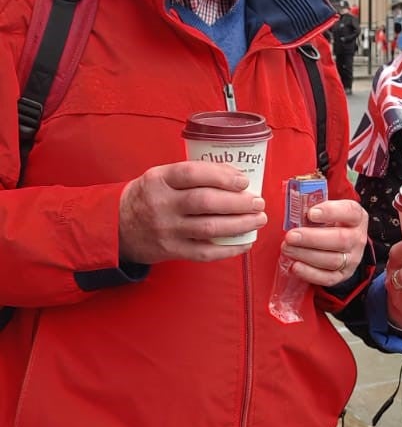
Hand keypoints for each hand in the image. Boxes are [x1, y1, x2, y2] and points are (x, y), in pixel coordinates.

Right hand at [119, 162, 266, 262]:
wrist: (117, 226)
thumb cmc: (148, 196)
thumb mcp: (159, 176)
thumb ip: (191, 175)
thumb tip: (234, 176)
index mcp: (159, 180)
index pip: (192, 173)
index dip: (221, 176)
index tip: (243, 180)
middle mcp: (162, 204)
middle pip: (205, 202)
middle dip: (238, 203)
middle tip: (258, 202)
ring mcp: (167, 230)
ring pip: (209, 228)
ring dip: (240, 225)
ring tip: (258, 219)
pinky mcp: (172, 251)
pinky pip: (205, 253)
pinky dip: (229, 249)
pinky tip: (245, 242)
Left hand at [280, 198, 367, 286]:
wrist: (343, 246)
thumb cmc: (331, 224)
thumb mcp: (328, 211)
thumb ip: (315, 207)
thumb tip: (293, 207)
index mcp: (356, 217)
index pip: (349, 211)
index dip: (330, 212)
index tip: (310, 213)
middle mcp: (358, 239)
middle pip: (340, 239)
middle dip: (312, 238)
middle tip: (291, 236)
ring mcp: (352, 259)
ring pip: (332, 260)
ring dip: (306, 255)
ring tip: (287, 249)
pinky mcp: (343, 275)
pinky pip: (328, 278)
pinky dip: (310, 273)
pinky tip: (295, 266)